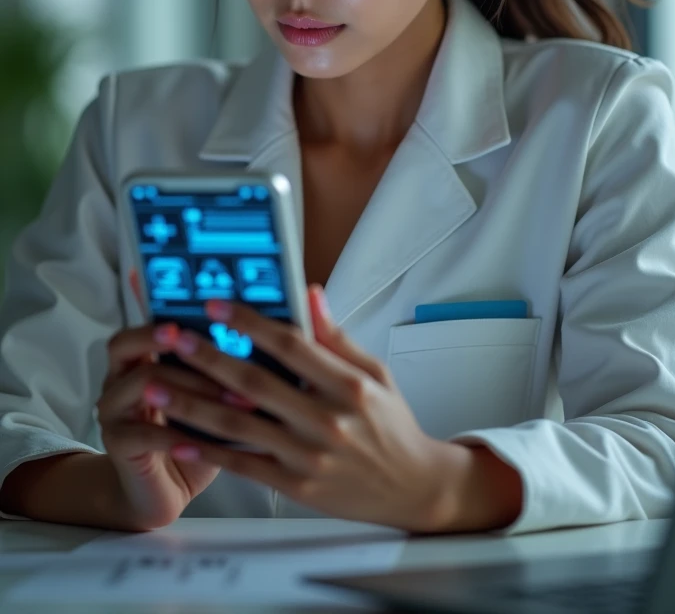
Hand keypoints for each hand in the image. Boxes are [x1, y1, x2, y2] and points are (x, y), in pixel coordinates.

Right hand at [97, 271, 224, 529]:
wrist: (165, 489)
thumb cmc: (199, 434)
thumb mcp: (217, 393)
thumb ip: (232, 359)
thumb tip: (274, 327)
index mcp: (144, 353)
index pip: (147, 315)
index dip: (168, 303)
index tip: (205, 300)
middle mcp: (121, 374)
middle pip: (128, 341)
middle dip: (168, 338)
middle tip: (198, 337)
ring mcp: (113, 409)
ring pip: (145, 382)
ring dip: (193, 387)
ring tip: (237, 398)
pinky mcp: (116, 443)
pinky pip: (145, 432)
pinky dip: (181, 434)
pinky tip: (210, 440)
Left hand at [141, 286, 463, 531]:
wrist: (412, 488)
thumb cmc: (392, 425)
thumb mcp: (375, 373)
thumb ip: (337, 337)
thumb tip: (311, 294)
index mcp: (347, 386)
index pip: (290, 345)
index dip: (249, 322)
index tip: (216, 305)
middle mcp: (326, 420)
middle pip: (254, 383)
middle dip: (206, 357)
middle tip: (171, 338)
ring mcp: (309, 456)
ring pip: (238, 426)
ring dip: (191, 404)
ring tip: (155, 385)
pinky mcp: (296, 486)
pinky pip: (243, 465)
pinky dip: (208, 452)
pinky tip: (178, 438)